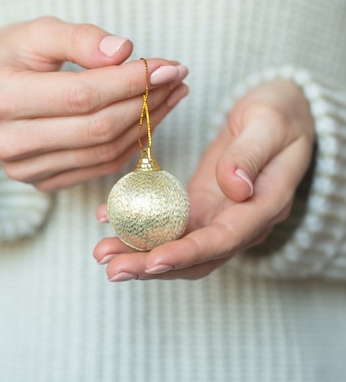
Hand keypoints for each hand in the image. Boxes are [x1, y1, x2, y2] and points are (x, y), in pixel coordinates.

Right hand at [0, 17, 187, 189]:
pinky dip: (132, 143)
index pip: (83, 94)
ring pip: (105, 152)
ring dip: (147, 123)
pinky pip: (101, 167)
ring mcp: (25, 169)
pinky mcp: (43, 183)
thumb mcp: (37, 33)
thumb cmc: (10, 58)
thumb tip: (125, 52)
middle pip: (98, 127)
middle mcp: (9, 142)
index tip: (169, 66)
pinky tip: (150, 118)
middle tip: (176, 78)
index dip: (132, 81)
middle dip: (146, 101)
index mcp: (1, 97)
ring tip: (171, 94)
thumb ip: (80, 38)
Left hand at [94, 79, 314, 279]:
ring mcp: (218, 216)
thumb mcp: (268, 123)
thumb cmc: (278, 114)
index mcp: (264, 206)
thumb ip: (251, 155)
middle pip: (195, 256)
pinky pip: (168, 223)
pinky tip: (107, 218)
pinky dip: (138, 225)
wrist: (279, 113)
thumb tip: (237, 189)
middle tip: (112, 268)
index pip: (224, 240)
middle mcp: (240, 221)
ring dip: (139, 253)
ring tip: (102, 253)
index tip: (152, 260)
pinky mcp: (200, 205)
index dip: (187, 253)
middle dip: (151, 265)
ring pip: (177, 245)